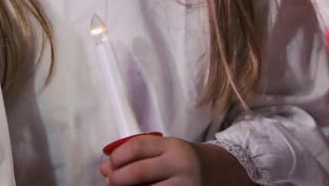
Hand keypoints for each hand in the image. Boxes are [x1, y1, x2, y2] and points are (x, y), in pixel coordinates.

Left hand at [100, 135, 253, 185]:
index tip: (109, 164)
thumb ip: (137, 155)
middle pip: (138, 172)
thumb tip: (104, 167)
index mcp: (172, 146)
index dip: (117, 156)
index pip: (137, 147)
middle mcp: (181, 164)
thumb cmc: (186, 160)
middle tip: (111, 182)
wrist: (224, 173)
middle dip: (117, 179)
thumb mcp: (166, 150)